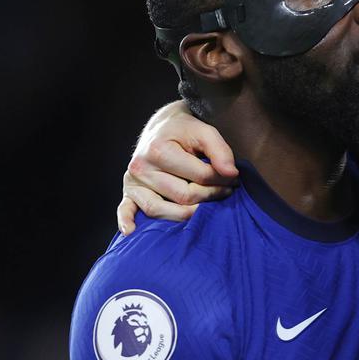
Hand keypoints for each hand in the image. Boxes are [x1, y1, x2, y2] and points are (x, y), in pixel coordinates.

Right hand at [117, 100, 239, 233]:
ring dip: (185, 214)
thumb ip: (220, 151)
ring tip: (204, 209)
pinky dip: (126, 221)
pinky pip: (125, 209)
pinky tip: (132, 231)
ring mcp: (133, 181)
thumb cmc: (185, 131)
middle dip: (209, 196)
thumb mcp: (205, 132)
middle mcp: (141, 167)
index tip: (233, 179)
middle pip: (182, 196)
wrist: (162, 128)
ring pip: (159, 209)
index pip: (199, 177)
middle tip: (225, 191)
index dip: (222, 180)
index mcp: (159, 150)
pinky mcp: (128, 191)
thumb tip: (232, 174)